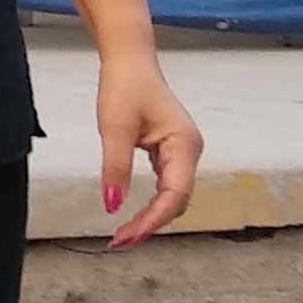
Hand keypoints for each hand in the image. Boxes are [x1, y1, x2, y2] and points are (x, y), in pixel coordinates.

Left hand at [95, 51, 200, 247]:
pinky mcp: (172, 152)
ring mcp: (183, 152)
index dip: (151, 220)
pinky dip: (152, 204)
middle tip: (120, 241)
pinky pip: (167, 186)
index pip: (173, 195)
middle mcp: (190, 151)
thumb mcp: (114, 128)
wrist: (130, 61)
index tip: (126, 236)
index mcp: (183, 144)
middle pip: (176, 201)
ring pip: (173, 196)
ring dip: (152, 217)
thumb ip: (115, 168)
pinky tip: (135, 216)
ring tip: (125, 235)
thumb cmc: (125, 86)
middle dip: (151, 224)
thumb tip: (112, 205)